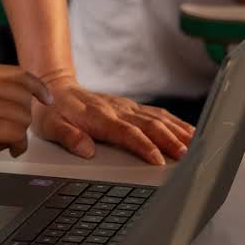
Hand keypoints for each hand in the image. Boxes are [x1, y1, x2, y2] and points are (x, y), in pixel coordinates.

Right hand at [0, 64, 51, 192]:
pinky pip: (16, 134)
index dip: (36, 87)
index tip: (46, 98)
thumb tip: (25, 96)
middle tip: (8, 131)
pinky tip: (3, 149)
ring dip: (17, 134)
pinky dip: (15, 145)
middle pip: (24, 97)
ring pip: (22, 117)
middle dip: (22, 118)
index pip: (17, 73)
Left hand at [32, 73, 194, 164]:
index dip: (142, 146)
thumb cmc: (51, 109)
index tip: (157, 160)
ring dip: (176, 131)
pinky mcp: (130, 106)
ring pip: (156, 117)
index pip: (125, 132)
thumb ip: (67, 136)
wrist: (54, 85)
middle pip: (148, 124)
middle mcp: (115, 109)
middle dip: (169, 140)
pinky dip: (174, 122)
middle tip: (186, 155)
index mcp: (97, 116)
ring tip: (196, 145)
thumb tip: (85, 149)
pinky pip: (156, 113)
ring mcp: (125, 106)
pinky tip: (187, 131)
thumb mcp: (48, 125)